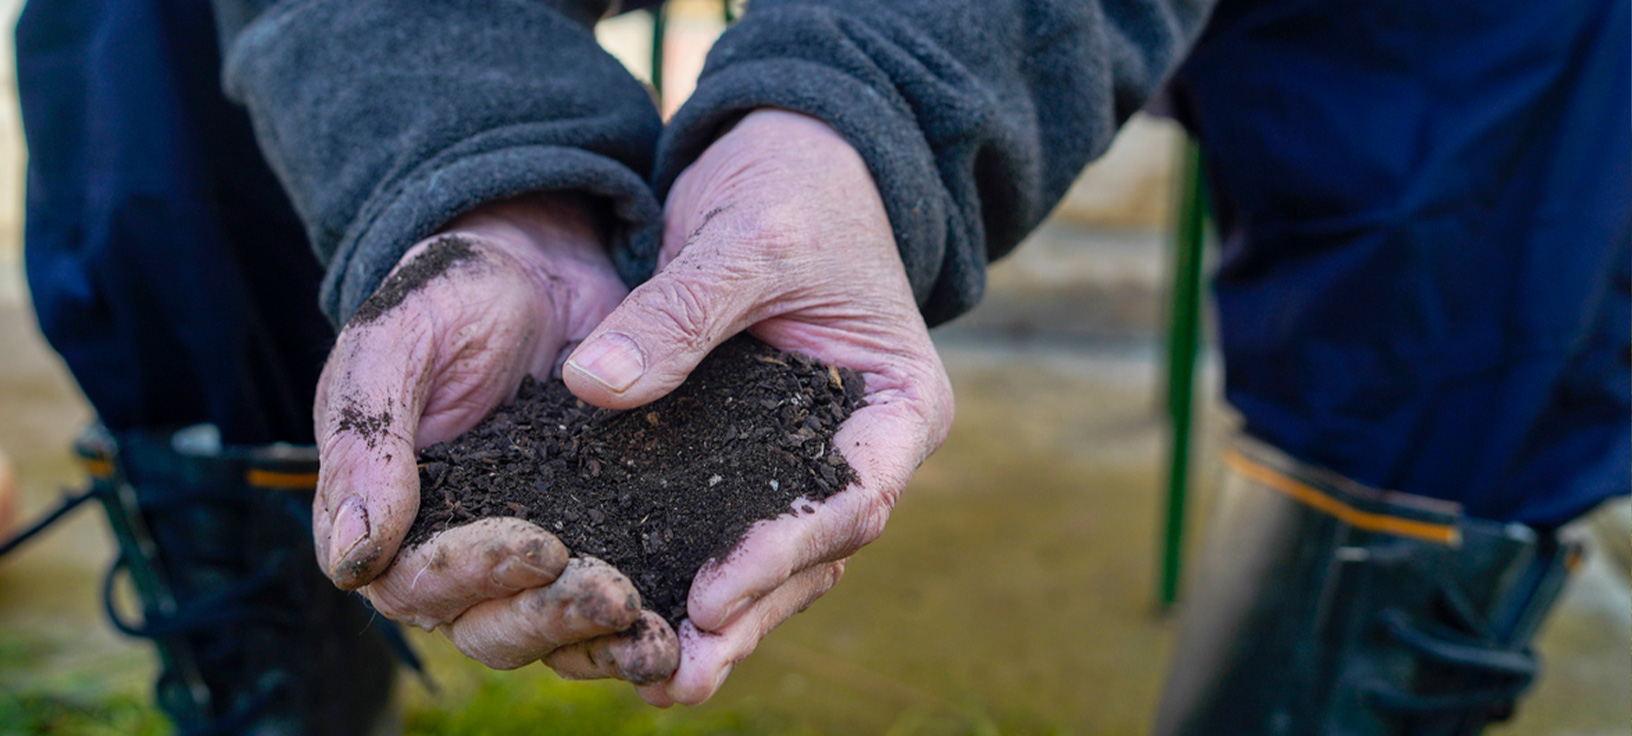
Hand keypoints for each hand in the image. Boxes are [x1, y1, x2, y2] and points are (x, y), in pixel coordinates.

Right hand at [312, 195, 678, 682]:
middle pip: (487, 625)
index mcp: (392, 514)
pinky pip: (607, 604)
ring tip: (653, 626)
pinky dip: (636, 626)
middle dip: (546, 617)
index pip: (416, 583)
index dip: (470, 578)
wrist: (540, 258)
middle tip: (611, 592)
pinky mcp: (597, 538)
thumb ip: (367, 439)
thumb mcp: (396, 341)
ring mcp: (527, 553)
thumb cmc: (451, 293)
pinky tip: (680, 627)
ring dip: (595, 639)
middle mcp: (456, 551)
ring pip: (548, 630)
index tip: (537, 546)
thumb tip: (353, 559)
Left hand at [557, 110, 954, 704]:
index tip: (712, 591)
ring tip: (652, 679)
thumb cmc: (797, 187)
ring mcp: (806, 457)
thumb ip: (681, 310)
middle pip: (814, 554)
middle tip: (676, 676)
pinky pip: (723, 525)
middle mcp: (862, 447)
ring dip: (719, 618)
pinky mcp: (748, 455)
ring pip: (772, 560)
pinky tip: (630, 612)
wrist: (789, 157)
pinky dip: (685, 569)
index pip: (853, 497)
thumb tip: (597, 385)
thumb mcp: (749, 237)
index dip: (785, 550)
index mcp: (898, 403)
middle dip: (747, 617)